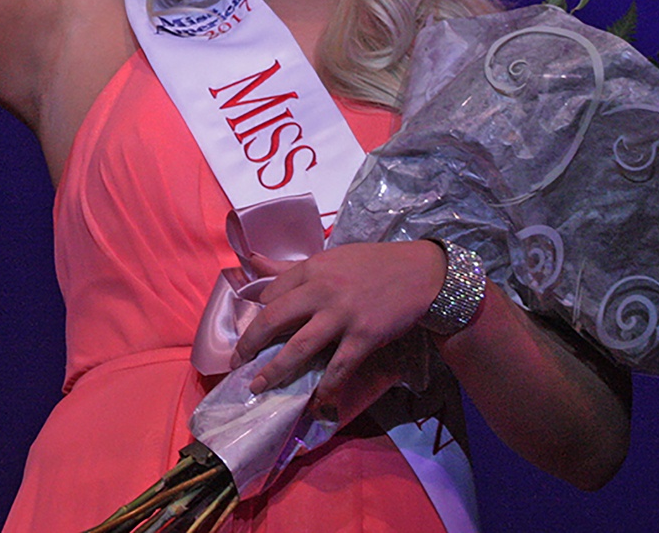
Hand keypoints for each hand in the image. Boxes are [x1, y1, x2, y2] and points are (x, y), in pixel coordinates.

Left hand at [232, 240, 445, 409]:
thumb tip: (251, 261)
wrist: (421, 273)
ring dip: (275, 370)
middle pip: (274, 319)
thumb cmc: (372, 264)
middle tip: (238, 362)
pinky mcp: (365, 336)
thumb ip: (290, 267)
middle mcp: (322, 291)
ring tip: (259, 386)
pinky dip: (326, 387)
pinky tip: (315, 401)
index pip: (270, 293)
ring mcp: (343, 315)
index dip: (257, 315)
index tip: (251, 332)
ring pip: (299, 347)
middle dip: (251, 343)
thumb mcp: (329, 257)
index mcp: (311, 269)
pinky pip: (339, 367)